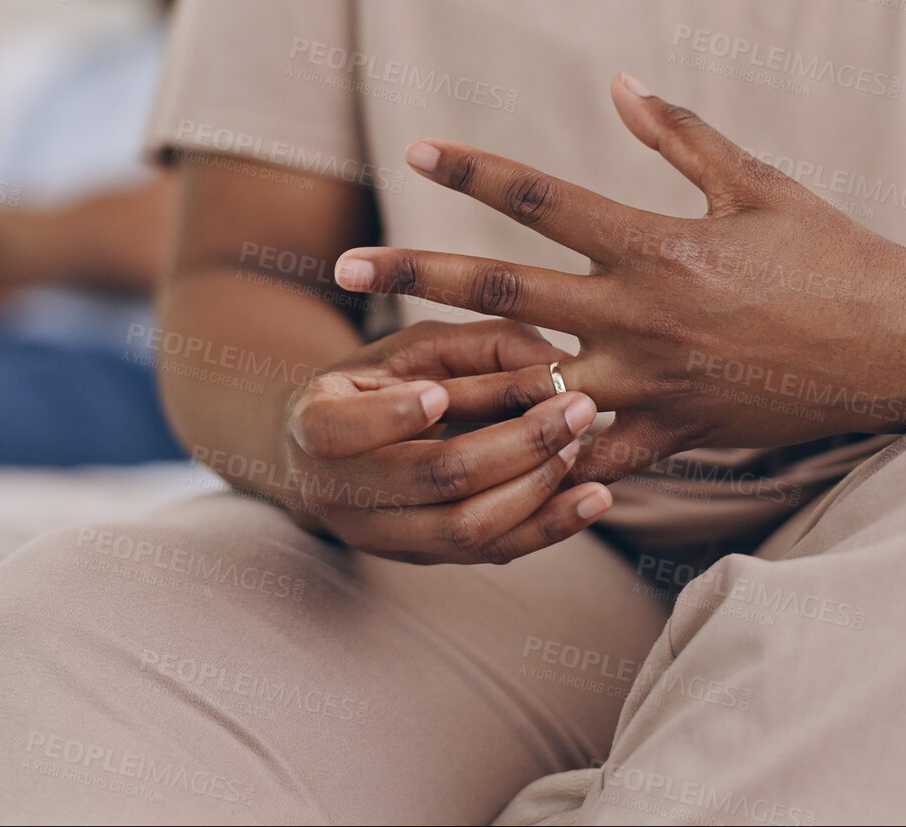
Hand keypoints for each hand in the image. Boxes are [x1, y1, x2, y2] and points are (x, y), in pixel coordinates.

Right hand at [279, 318, 612, 563]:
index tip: (441, 393)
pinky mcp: (424, 559)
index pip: (343, 430)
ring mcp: (380, 537)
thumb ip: (479, 345)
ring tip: (582, 443)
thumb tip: (557, 361)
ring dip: (535, 487)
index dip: (392, 416)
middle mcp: (337, 493)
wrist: (340, 454)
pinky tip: (593, 498)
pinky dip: (548, 527)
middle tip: (575, 406)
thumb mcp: (414, 348)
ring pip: (465, 528)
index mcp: (312, 425)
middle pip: (431, 478)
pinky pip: (491, 553)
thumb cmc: (383, 382)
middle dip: (513, 443)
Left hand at [332, 73, 905, 483]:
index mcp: (657, 245)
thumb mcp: (758, 181)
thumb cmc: (834, 253)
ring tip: (380, 377)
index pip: (542, 199)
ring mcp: (648, 384)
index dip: (473, 169)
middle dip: (415, 275)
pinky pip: (584, 457)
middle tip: (343, 265)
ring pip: (525, 387)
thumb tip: (616, 83)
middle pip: (501, 293)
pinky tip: (473, 457)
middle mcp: (638, 317)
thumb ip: (679, 135)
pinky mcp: (668, 435)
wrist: (903, 352)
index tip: (414, 147)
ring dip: (449, 381)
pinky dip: (532, 458)